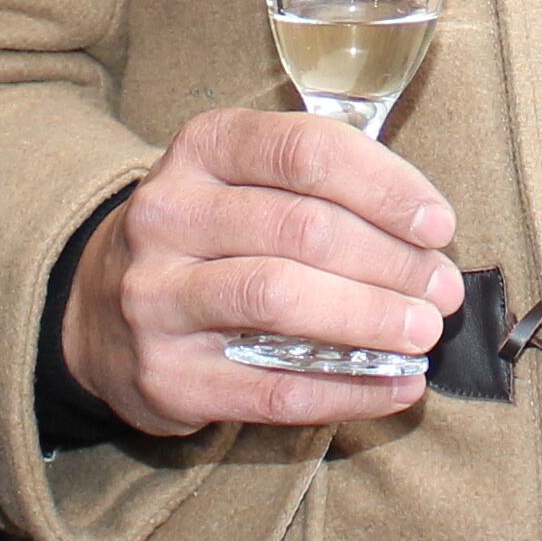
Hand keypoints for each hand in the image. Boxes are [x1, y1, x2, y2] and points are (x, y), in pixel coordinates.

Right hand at [62, 108, 461, 435]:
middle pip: (300, 230)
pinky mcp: (165, 376)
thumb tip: (427, 234)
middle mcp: (168, 215)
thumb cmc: (210, 237)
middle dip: (389, 262)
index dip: (384, 187)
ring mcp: (156, 298)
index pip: (304, 151)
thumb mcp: (244, 181)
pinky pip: (271, 388)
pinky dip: (347, 390)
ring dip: (368, 318)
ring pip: (278, 300)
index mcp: (201, 150)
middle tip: (443, 290)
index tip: (439, 224)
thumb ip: (322, 187)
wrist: (99, 312)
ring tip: (422, 334)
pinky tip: (396, 388)